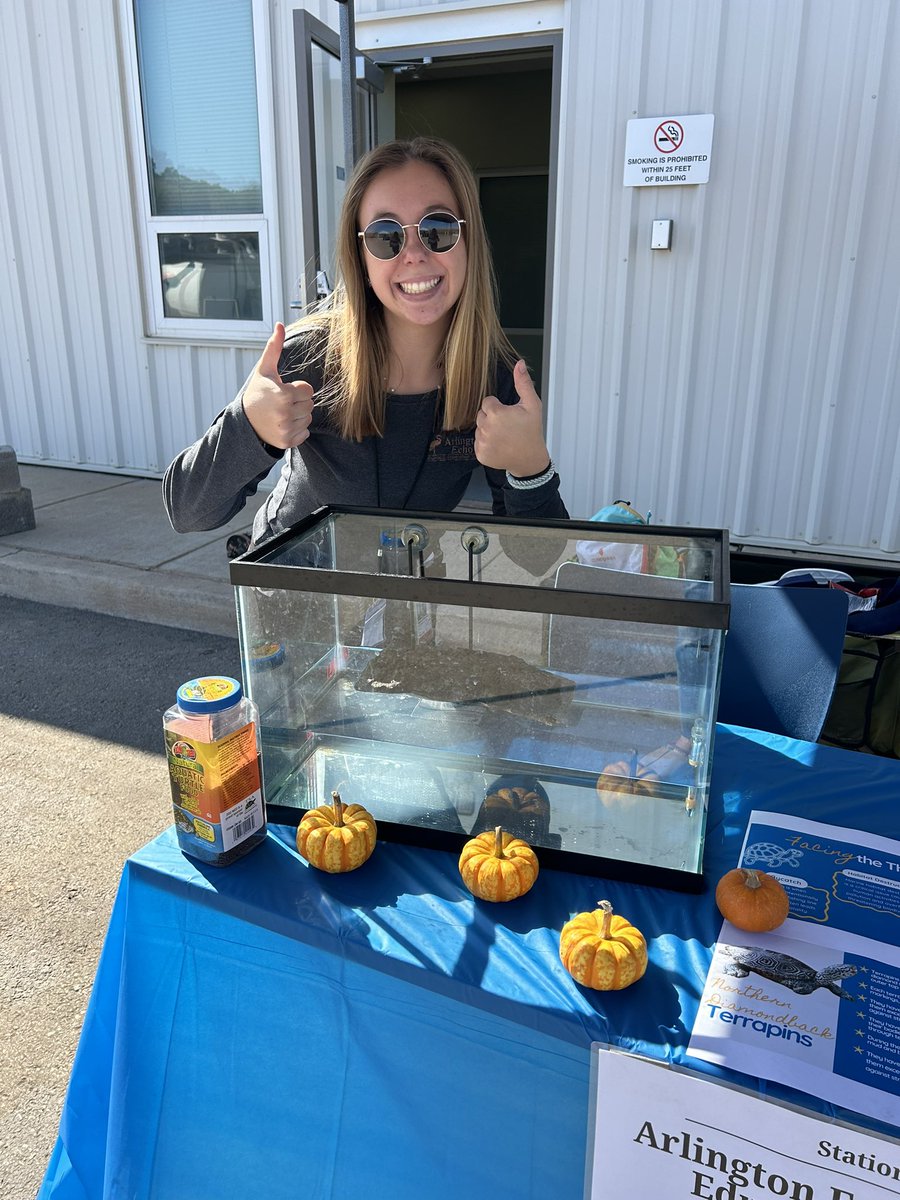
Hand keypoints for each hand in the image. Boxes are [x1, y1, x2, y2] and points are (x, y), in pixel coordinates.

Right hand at [242, 323, 313, 449]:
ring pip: (308, 419)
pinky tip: (282, 425)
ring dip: (298, 416)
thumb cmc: (257, 392)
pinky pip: (305, 434)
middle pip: (310, 405)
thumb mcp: (264, 370)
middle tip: (281, 402)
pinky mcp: (286, 442)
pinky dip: (296, 430)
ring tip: (281, 413)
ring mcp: (285, 430)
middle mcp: (285, 414)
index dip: (297, 389)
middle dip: (298, 402)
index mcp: (283, 394)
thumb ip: (274, 348)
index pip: (308, 390)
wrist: (244, 422)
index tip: (283, 390)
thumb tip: (280, 324)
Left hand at [474, 359, 549, 476]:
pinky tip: (499, 446)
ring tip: (504, 436)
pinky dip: (486, 444)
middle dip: (492, 418)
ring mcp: (482, 443)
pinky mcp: (480, 454)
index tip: (509, 415)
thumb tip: (519, 363)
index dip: (498, 407)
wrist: (530, 459)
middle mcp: (486, 428)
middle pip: (481, 415)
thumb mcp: (532, 405)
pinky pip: (478, 443)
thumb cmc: (532, 431)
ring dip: (488, 431)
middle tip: (507, 426)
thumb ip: (523, 383)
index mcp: (496, 413)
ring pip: (479, 429)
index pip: (487, 402)